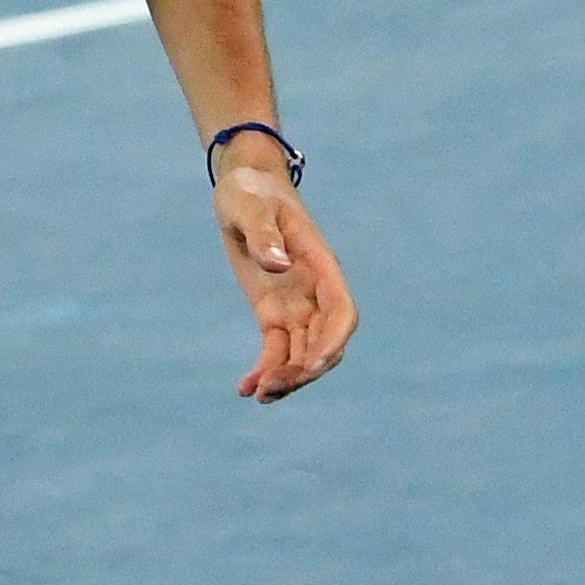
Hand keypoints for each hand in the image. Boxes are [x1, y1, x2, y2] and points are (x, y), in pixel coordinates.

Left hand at [214, 168, 354, 402]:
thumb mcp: (251, 206)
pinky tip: (246, 389)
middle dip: (304, 370)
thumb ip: (263, 232)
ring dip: (287, 377)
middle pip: (325, 343)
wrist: (243, 189)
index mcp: (321, 265)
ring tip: (257, 394)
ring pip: (303, 353)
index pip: (341, 312)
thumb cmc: (251, 191)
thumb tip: (279, 264)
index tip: (313, 363)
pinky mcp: (274, 313)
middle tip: (271, 388)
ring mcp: (297, 305)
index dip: (333, 340)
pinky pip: (277, 350)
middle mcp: (315, 291)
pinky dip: (265, 370)